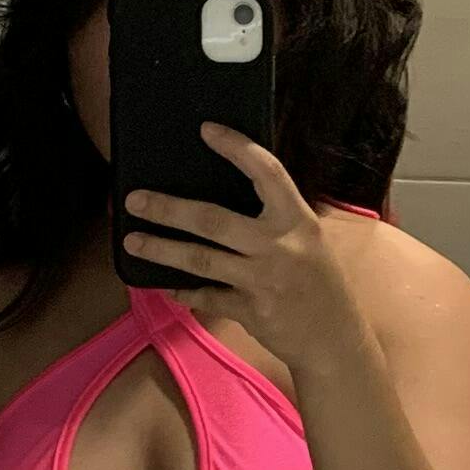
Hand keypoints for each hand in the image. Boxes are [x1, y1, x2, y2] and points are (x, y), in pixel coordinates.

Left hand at [121, 130, 370, 383]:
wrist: (335, 340)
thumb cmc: (319, 283)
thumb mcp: (309, 239)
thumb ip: (275, 219)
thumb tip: (227, 193)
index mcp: (297, 220)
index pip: (267, 172)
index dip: (237, 148)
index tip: (206, 130)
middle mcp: (280, 246)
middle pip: (214, 221)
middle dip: (169, 209)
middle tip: (135, 199)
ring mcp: (264, 281)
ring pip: (202, 260)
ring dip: (162, 249)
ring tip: (133, 240)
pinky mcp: (252, 312)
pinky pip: (208, 297)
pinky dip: (185, 292)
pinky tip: (167, 286)